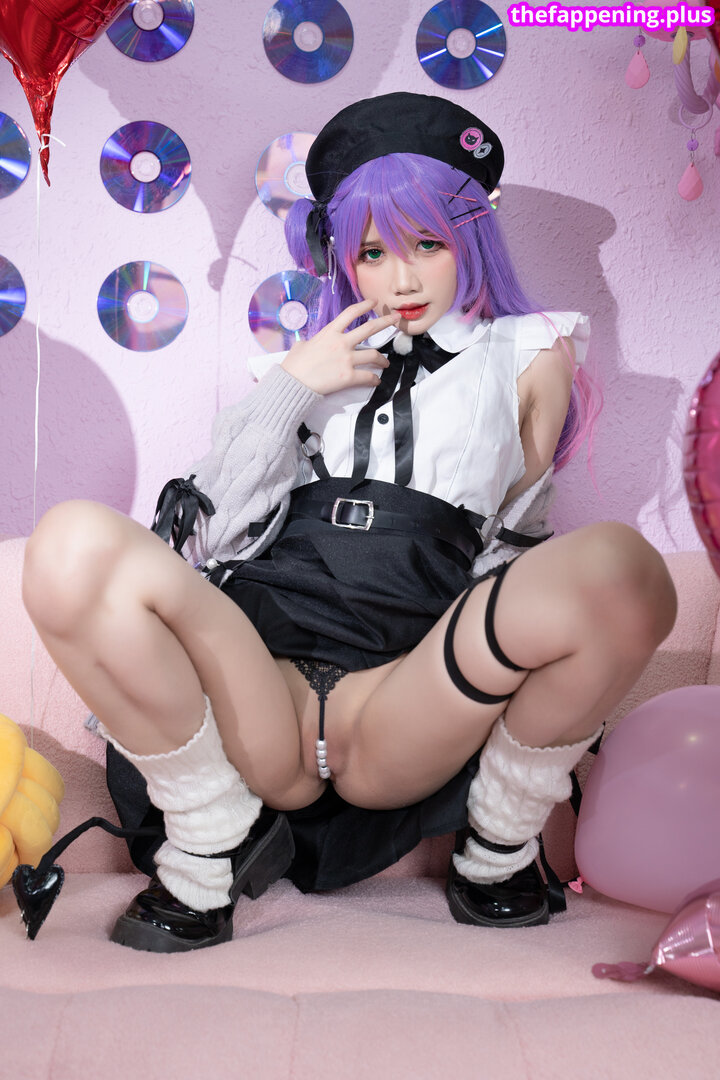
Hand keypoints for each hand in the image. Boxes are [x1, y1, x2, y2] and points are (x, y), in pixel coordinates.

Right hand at [281, 299, 399, 395]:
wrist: (293, 383)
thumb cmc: (294, 365)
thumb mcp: (301, 346)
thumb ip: (310, 342)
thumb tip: (309, 343)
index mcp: (329, 332)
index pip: (351, 313)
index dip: (364, 306)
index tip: (373, 302)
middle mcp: (341, 343)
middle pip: (370, 329)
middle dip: (386, 322)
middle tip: (396, 319)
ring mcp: (346, 359)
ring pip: (374, 355)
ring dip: (383, 359)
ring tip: (386, 363)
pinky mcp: (348, 377)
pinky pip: (367, 377)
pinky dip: (374, 379)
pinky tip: (376, 381)